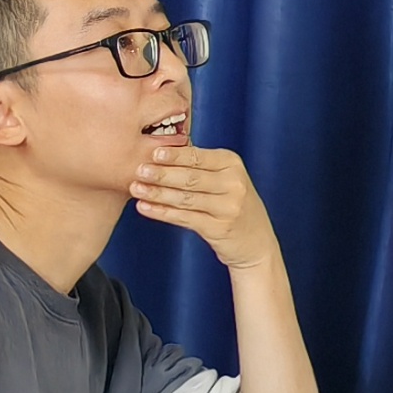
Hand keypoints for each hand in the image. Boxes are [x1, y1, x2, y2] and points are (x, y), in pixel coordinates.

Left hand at [129, 143, 277, 268]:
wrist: (256, 242)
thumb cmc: (233, 205)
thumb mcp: (226, 178)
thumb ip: (200, 166)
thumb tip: (162, 151)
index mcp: (232, 164)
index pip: (198, 157)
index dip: (174, 155)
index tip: (153, 153)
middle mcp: (233, 184)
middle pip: (190, 177)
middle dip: (162, 174)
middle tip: (139, 170)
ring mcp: (227, 207)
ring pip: (185, 198)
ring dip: (157, 193)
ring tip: (136, 189)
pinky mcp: (218, 228)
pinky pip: (184, 218)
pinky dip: (162, 212)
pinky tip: (146, 208)